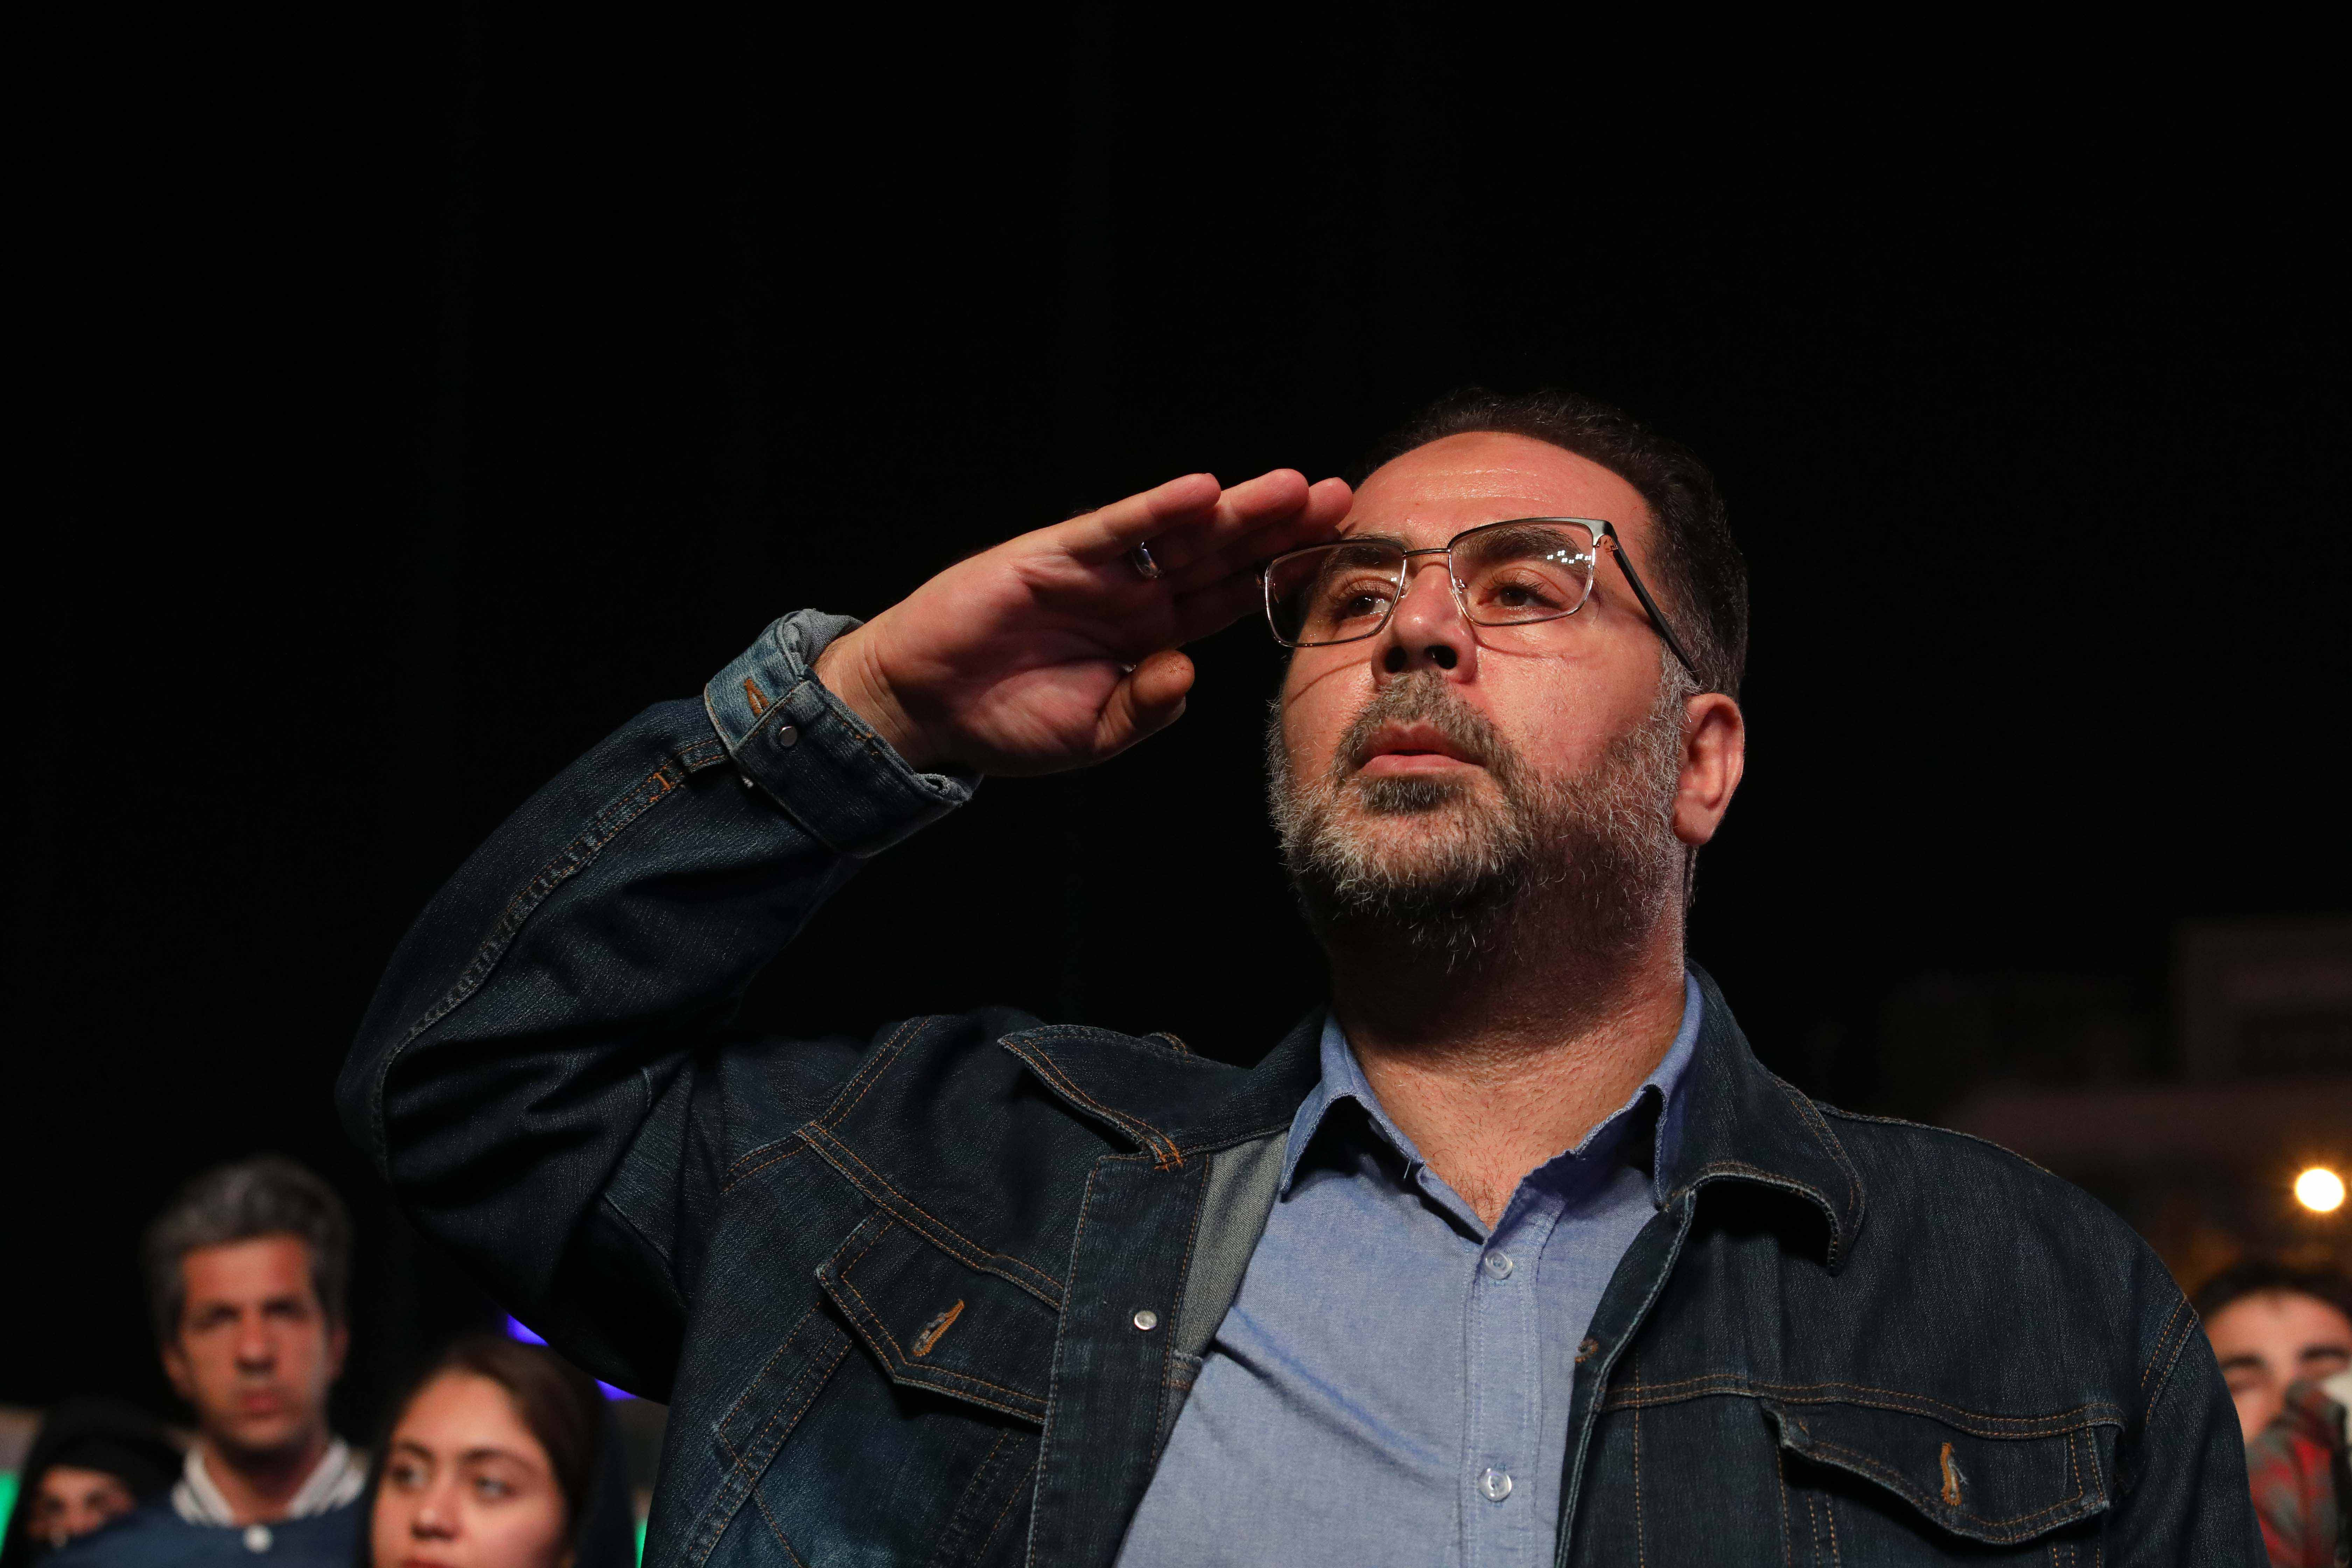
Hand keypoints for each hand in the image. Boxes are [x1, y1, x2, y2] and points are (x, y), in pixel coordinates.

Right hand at [814, 469, 1351, 775]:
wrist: (925, 707)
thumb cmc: (1009, 721)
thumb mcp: (1093, 734)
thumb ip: (1145, 706)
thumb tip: (1186, 675)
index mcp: (1152, 637)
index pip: (1232, 600)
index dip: (1282, 577)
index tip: (1339, 557)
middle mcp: (1134, 596)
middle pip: (1223, 555)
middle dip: (1280, 529)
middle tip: (1343, 499)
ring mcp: (1098, 573)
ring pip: (1181, 534)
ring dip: (1237, 510)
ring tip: (1294, 487)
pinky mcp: (1053, 557)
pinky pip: (1114, 531)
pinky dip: (1155, 511)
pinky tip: (1201, 493)